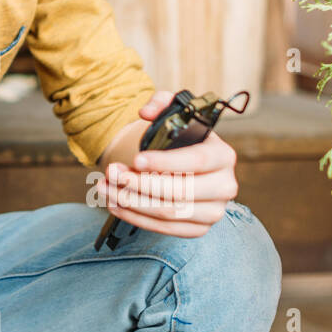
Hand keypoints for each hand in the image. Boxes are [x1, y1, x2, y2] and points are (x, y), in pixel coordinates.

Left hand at [94, 90, 239, 237]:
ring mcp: (213, 211)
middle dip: (140, 184)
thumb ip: (161, 102)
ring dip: (132, 202)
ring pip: (169, 213)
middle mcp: (225, 186)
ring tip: (106, 187)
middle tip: (112, 173)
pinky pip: (165, 229)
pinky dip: (136, 218)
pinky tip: (115, 203)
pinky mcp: (198, 229)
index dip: (165, 162)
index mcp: (223, 155)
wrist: (187, 165)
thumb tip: (146, 112)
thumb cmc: (181, 139)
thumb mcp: (175, 114)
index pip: (197, 161)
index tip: (136, 159)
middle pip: (180, 192)